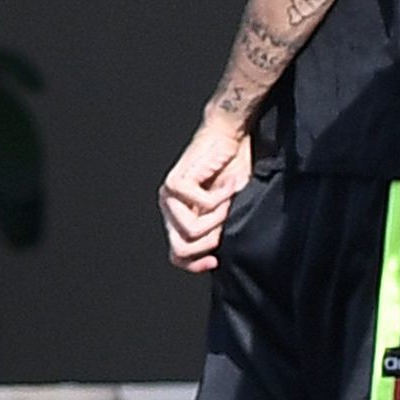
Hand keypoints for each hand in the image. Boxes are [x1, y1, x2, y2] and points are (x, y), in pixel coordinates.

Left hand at [158, 121, 252, 272]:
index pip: (177, 256)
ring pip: (192, 232)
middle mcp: (168, 208)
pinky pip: (203, 206)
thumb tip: (217, 256)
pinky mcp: (176, 183)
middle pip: (181, 249)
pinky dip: (224, 197)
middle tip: (229, 220)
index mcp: (178, 217)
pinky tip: (230, 184)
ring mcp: (168, 196)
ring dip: (220, 217)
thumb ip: (217, 231)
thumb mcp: (227, 210)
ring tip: (231, 197)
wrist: (228, 134)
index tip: (216, 261)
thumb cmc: (230, 169)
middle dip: (211, 242)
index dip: (195, 265)